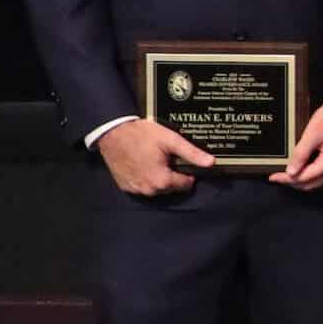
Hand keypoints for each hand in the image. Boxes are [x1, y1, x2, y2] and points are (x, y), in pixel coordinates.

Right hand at [97, 118, 212, 195]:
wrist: (112, 132)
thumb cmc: (140, 134)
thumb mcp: (170, 140)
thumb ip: (191, 153)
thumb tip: (210, 162)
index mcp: (162, 181)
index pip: (186, 184)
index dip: (189, 172)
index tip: (185, 162)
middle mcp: (149, 190)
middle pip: (171, 187)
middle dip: (174, 174)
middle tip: (169, 157)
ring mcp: (135, 189)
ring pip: (157, 188)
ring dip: (160, 177)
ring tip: (156, 159)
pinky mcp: (125, 186)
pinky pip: (142, 186)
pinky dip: (146, 178)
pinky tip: (144, 163)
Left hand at [272, 101, 322, 190]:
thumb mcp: (312, 133)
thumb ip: (301, 153)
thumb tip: (291, 171)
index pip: (305, 177)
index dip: (287, 178)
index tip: (274, 176)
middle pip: (310, 184)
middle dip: (292, 182)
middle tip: (276, 176)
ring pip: (313, 182)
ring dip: (298, 180)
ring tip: (284, 174)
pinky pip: (318, 175)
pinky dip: (306, 175)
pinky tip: (297, 169)